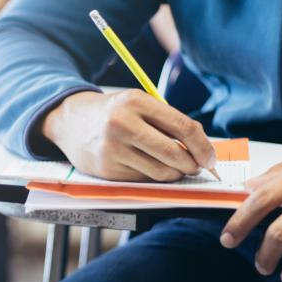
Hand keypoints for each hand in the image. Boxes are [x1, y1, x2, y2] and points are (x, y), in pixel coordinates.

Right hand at [42, 90, 216, 181]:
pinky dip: (154, 177)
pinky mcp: (107, 169)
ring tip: (174, 168)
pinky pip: (144, 179)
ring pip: (162, 172)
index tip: (211, 158)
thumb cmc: (114, 113)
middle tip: (196, 167)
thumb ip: (168, 122)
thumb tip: (204, 148)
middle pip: (175, 153)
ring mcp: (113, 148)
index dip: (204, 146)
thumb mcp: (138, 104)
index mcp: (136, 101)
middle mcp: (122, 124)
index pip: (183, 127)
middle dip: (193, 165)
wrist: (70, 122)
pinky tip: (149, 168)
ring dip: (175, 174)